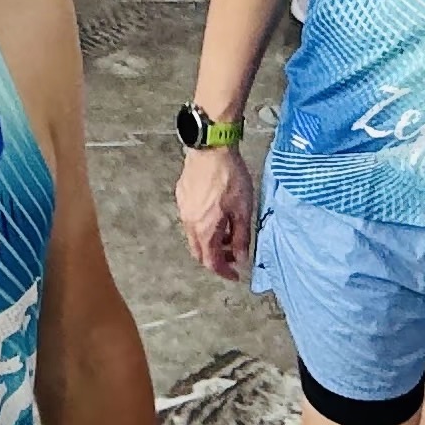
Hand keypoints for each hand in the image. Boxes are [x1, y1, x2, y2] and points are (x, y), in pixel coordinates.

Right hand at [175, 144, 253, 280]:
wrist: (211, 148)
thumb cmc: (229, 177)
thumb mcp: (243, 210)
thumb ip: (241, 238)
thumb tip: (241, 258)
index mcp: (205, 230)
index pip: (212, 262)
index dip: (225, 272)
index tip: (235, 275)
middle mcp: (190, 223)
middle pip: (200, 252)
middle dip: (216, 259)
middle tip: (233, 255)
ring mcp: (183, 209)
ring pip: (194, 236)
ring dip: (210, 242)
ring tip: (228, 232)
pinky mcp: (181, 196)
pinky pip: (190, 220)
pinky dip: (203, 226)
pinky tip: (217, 214)